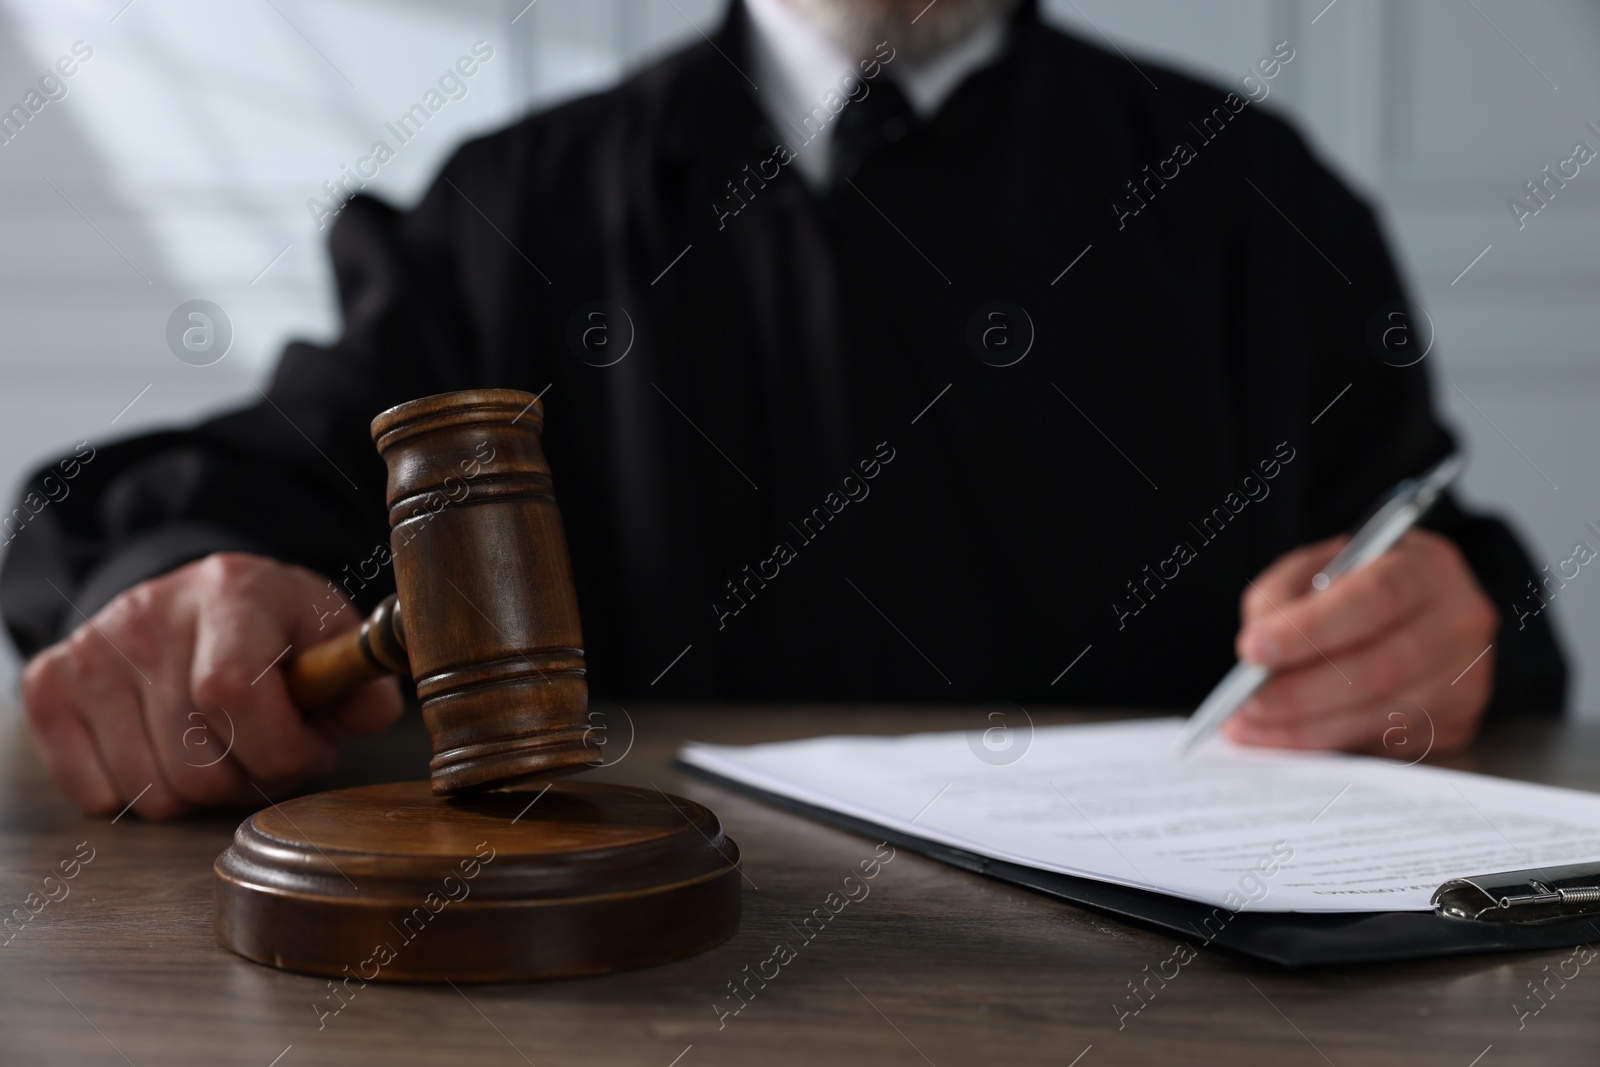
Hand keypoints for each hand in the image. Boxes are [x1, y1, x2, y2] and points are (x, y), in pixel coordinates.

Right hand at [21, 553, 401, 819]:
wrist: (194, 598)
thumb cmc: (271, 625)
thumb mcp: (327, 633)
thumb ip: (358, 678)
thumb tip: (369, 715)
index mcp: (231, 592)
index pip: (231, 692)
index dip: (279, 746)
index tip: (309, 747)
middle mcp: (150, 615)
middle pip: (196, 762)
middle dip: (251, 780)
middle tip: (269, 753)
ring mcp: (92, 651)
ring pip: (152, 791)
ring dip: (201, 793)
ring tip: (224, 749)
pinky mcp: (50, 686)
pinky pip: (100, 796)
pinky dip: (144, 795)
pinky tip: (170, 752)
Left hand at [1222, 530, 1496, 755]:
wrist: (1415, 609)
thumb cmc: (1354, 584)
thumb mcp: (1314, 567)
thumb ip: (1281, 597)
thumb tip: (1256, 654)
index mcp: (1426, 567)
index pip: (1374, 598)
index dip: (1311, 628)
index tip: (1252, 650)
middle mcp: (1460, 622)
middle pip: (1380, 669)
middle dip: (1301, 693)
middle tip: (1245, 704)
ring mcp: (1467, 677)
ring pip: (1381, 715)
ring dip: (1306, 730)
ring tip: (1248, 730)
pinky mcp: (1457, 722)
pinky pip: (1387, 744)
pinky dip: (1328, 746)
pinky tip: (1285, 740)